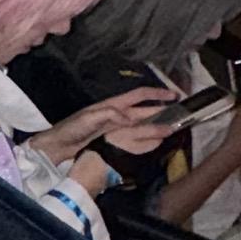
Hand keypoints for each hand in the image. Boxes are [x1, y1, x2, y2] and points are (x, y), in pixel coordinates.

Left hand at [32, 88, 181, 162]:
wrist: (59, 146)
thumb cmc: (72, 128)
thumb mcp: (89, 118)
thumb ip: (109, 115)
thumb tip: (129, 118)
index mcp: (113, 105)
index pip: (140, 95)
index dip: (157, 93)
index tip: (174, 95)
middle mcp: (118, 114)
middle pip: (145, 110)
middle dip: (163, 111)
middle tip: (181, 116)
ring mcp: (116, 127)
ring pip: (142, 124)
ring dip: (157, 125)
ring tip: (173, 128)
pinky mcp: (113, 139)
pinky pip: (134, 136)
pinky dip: (146, 138)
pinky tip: (154, 142)